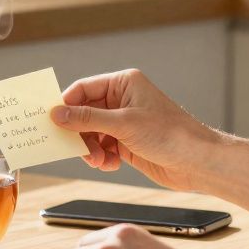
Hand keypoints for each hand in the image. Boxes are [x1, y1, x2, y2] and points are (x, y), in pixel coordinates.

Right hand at [50, 69, 217, 190]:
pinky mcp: (127, 142)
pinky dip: (101, 157)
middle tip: (76, 148)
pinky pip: (102, 147)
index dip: (66, 105)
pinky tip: (110, 164)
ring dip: (90, 148)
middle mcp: (122, 100)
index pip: (83, 89)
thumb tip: (56, 113)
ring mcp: (124, 122)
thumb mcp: (124, 124)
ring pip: (91, 133)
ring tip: (98, 160)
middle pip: (84, 113)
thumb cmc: (169, 134)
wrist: (197, 162)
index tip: (51, 122)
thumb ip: (87, 119)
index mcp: (123, 84)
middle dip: (79, 132)